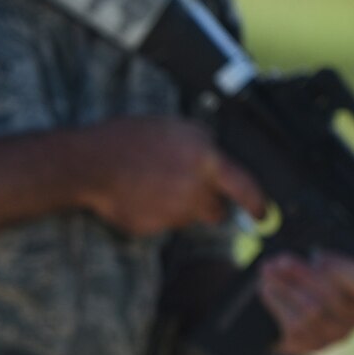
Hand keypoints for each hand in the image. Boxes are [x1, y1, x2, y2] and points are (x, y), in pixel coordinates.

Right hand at [73, 117, 265, 236]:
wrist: (90, 164)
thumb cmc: (128, 139)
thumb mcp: (174, 126)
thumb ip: (202, 143)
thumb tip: (216, 154)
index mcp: (205, 161)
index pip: (246, 187)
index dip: (258, 203)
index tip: (263, 213)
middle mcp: (195, 190)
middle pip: (217, 210)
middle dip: (209, 204)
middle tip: (188, 190)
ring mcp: (175, 213)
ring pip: (189, 217)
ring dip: (179, 207)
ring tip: (153, 185)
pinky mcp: (155, 228)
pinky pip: (165, 224)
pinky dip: (156, 213)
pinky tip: (139, 195)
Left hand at [259, 248, 353, 354]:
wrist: (289, 313)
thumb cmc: (308, 279)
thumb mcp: (315, 261)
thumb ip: (315, 255)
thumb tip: (297, 245)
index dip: (338, 267)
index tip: (315, 255)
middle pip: (332, 296)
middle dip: (302, 276)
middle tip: (280, 262)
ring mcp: (336, 334)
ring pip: (313, 312)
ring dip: (286, 289)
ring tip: (268, 273)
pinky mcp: (314, 345)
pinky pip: (296, 326)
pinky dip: (279, 304)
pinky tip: (267, 291)